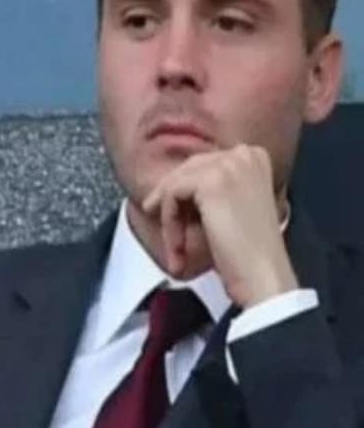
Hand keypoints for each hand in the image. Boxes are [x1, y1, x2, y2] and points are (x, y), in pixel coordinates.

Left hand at [142, 144, 298, 306]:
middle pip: (185, 172)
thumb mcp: (228, 208)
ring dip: (170, 222)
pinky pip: (171, 194)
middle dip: (171, 206)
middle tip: (168, 236)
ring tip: (177, 252)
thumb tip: (167, 187)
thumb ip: (208, 190)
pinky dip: (170, 224)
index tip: (174, 220)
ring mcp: (229, 165)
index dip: (182, 195)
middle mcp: (243, 154)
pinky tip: (179, 248)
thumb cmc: (246, 251)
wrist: (261, 273)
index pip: (200, 167)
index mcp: (253, 157)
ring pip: (175, 185)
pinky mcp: (211, 181)